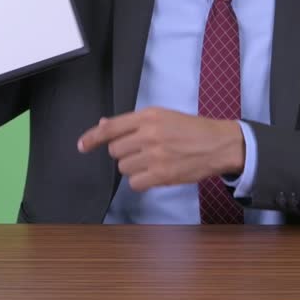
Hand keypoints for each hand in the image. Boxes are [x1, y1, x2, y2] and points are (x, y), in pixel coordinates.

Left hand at [77, 107, 245, 191]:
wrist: (218, 144)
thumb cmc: (191, 129)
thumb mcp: (162, 116)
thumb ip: (132, 123)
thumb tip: (103, 126)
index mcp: (148, 116)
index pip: (111, 127)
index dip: (92, 138)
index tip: (82, 146)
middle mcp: (149, 134)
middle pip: (115, 151)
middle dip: (124, 153)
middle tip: (142, 151)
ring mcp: (155, 155)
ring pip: (123, 167)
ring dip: (133, 168)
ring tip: (152, 161)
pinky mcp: (162, 174)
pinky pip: (135, 182)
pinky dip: (141, 181)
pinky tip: (154, 174)